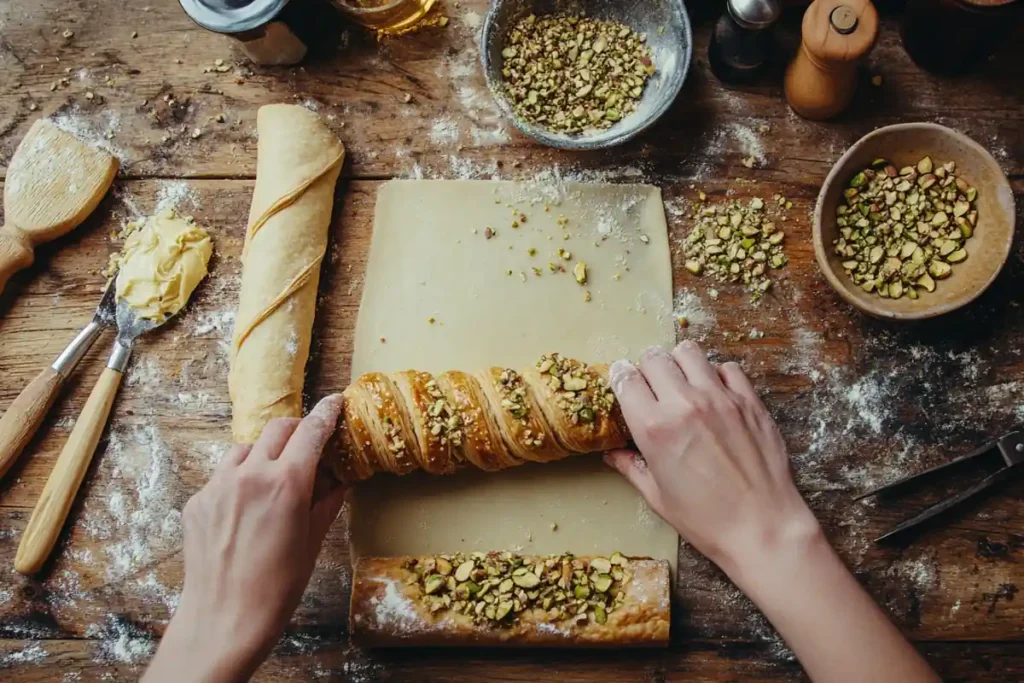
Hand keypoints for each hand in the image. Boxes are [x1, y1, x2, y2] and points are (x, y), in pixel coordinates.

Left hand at [143, 396, 346, 682]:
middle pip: (278, 428)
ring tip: (273, 482)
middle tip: (308, 447)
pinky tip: (246, 510)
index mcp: (285, 483)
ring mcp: (217, 486)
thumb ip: (326, 500)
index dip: (326, 413)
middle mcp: (249, 475)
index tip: (335, 402)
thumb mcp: (312, 540)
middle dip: (297, 432)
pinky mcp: (197, 501)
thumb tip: (338, 478)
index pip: (311, 431)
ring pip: (246, 448)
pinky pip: (222, 475)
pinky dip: (239, 480)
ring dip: (265, 454)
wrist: (224, 620)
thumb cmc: (277, 587)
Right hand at [606, 342, 938, 682]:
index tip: (623, 382)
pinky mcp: (749, 401)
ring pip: (688, 352)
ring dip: (679, 363)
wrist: (763, 528)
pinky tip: (715, 394)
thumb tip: (613, 454)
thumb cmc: (707, 520)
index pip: (626, 378)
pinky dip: (716, 375)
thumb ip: (631, 467)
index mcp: (654, 428)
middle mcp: (684, 404)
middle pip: (654, 357)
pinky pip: (727, 368)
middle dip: (647, 368)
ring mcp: (720, 398)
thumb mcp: (657, 497)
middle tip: (652, 385)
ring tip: (682, 382)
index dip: (620, 378)